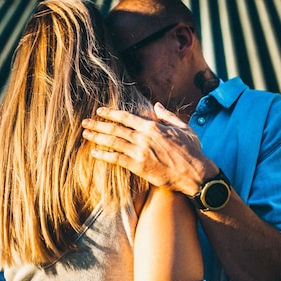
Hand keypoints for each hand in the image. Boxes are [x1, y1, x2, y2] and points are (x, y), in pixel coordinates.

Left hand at [81, 103, 216, 195]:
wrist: (195, 173)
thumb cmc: (192, 151)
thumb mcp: (184, 128)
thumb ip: (168, 116)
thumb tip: (157, 106)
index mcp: (153, 127)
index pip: (126, 117)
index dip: (110, 113)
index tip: (99, 111)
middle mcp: (144, 137)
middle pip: (115, 128)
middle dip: (98, 124)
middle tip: (85, 122)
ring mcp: (140, 152)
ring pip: (113, 142)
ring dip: (97, 137)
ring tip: (86, 134)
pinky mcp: (139, 167)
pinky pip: (117, 159)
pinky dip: (104, 155)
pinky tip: (94, 153)